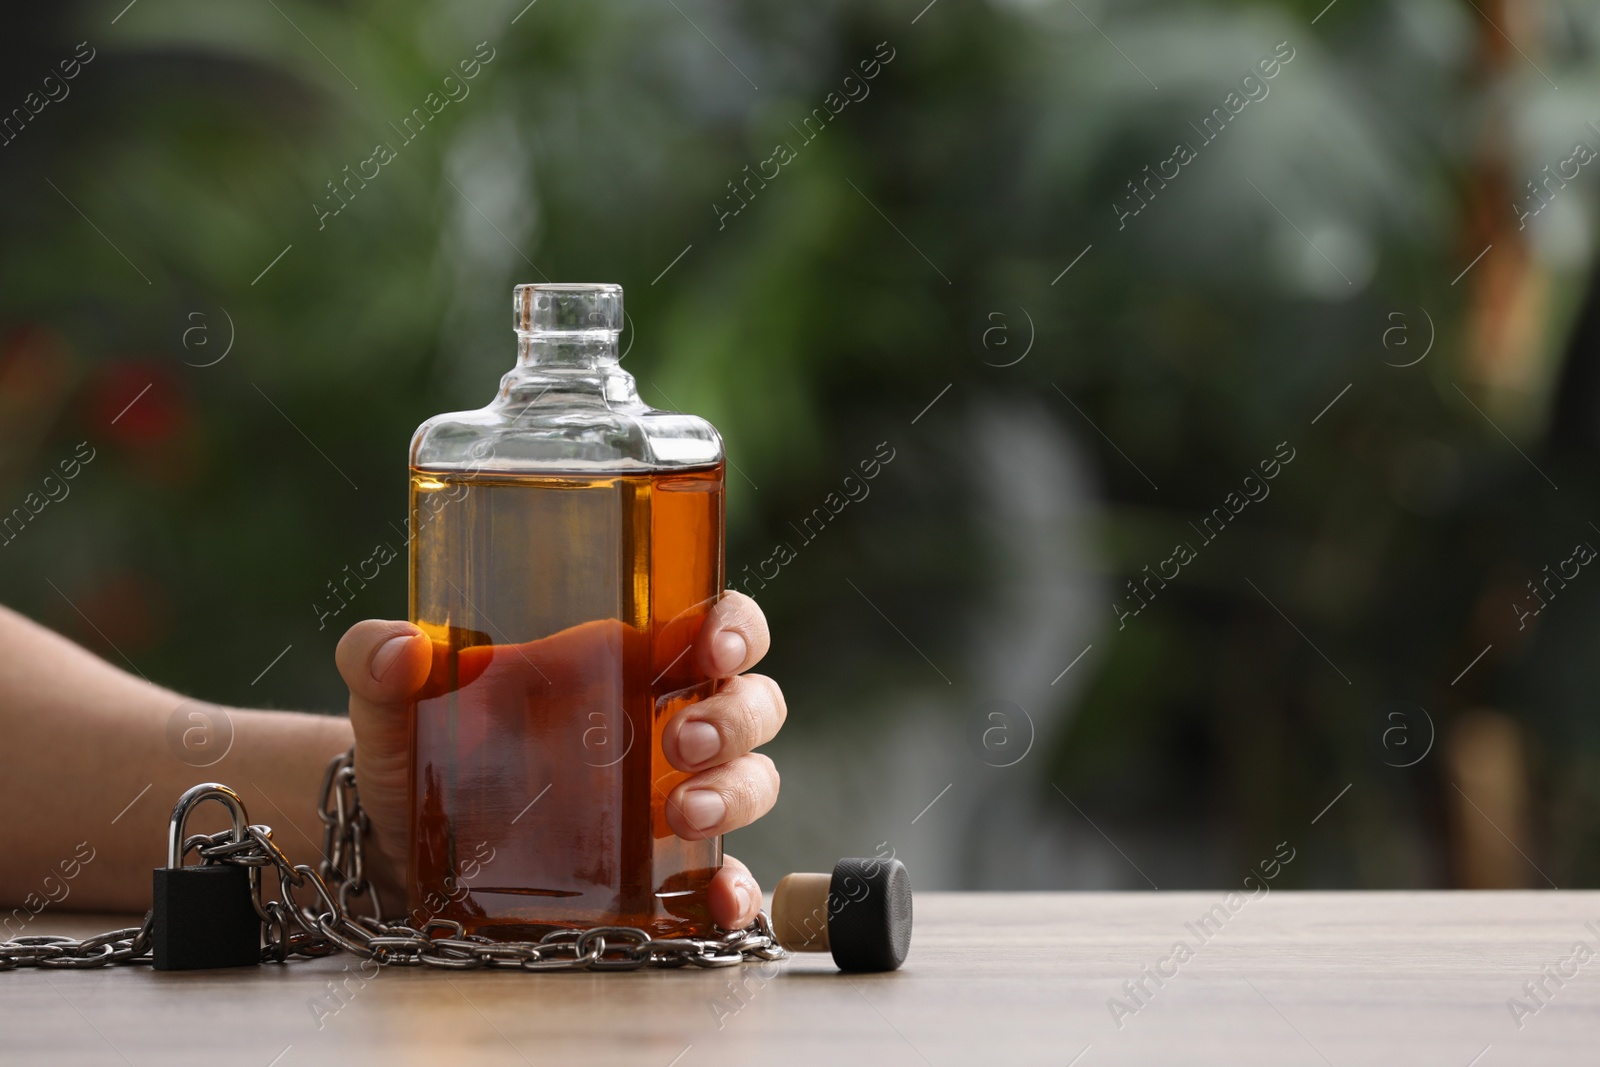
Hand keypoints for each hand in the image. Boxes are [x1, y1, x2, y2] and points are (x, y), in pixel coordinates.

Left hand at [334, 591, 783, 929]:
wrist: (400, 854)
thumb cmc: (417, 754)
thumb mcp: (391, 703)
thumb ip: (377, 659)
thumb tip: (398, 648)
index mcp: (623, 663)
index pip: (714, 624)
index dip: (734, 624)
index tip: (710, 640)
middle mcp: (662, 726)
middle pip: (751, 702)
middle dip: (734, 717)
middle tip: (678, 743)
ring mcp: (669, 800)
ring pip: (755, 779)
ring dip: (738, 791)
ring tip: (681, 814)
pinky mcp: (661, 872)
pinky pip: (727, 876)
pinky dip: (738, 889)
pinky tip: (720, 900)